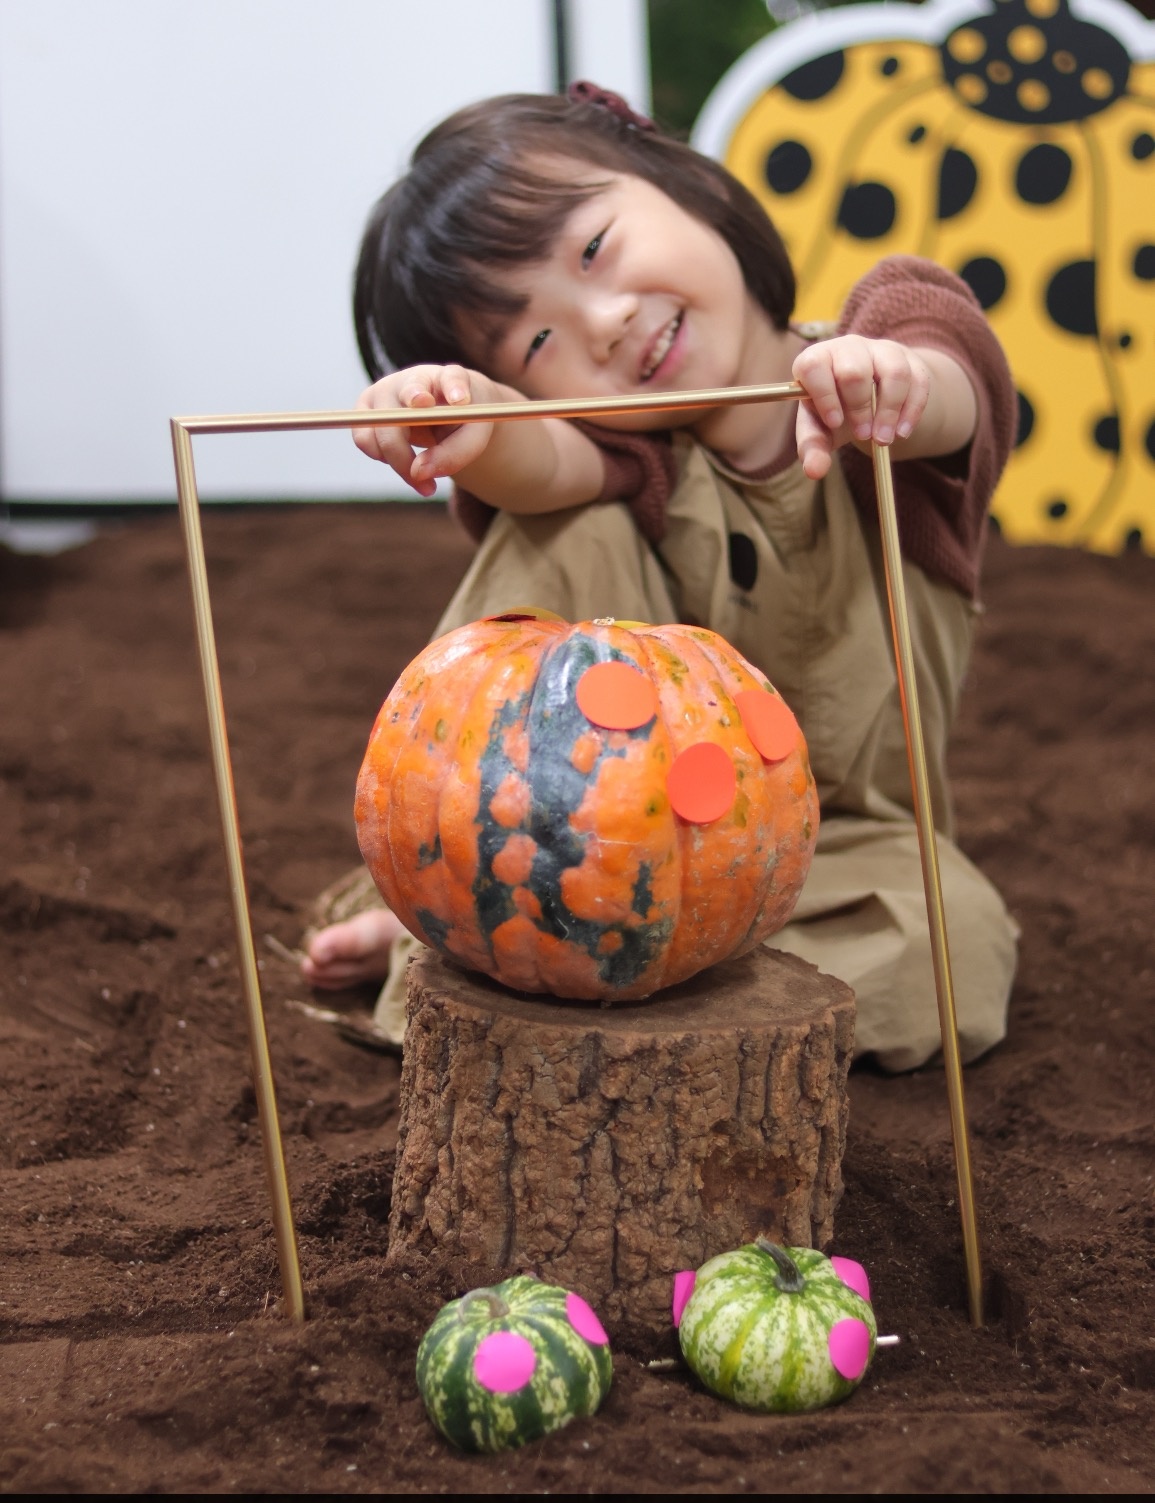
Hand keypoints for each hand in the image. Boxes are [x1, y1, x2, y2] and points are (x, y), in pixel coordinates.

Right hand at [352, 365, 501, 496]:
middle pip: (399, 415)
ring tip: (422, 480)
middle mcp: (413, 378)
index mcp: (449, 378)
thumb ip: (455, 454)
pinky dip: (383, 458)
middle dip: (406, 456)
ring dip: (399, 464)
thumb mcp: (473, 438)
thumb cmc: (462, 422)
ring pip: (378, 433)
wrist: (446, 413)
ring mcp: (386, 390)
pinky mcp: (367, 407)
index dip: (454, 388)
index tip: (460, 402)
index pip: (452, 378)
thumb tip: (418, 472)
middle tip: (428, 488)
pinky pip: (364, 440)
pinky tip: (404, 460)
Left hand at [792, 336, 931, 480]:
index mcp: (817, 360)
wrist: (869, 401)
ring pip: (893, 372)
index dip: (825, 395)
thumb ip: (813, 448)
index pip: (814, 366)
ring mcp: (881, 350)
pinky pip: (917, 380)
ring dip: (889, 410)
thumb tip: (815, 471)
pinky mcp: (909, 360)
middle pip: (854, 370)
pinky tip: (902, 432)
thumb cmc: (836, 412)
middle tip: (864, 435)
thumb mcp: (820, 430)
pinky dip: (912, 410)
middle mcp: (848, 347)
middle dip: (860, 408)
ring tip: (884, 439)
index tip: (836, 423)